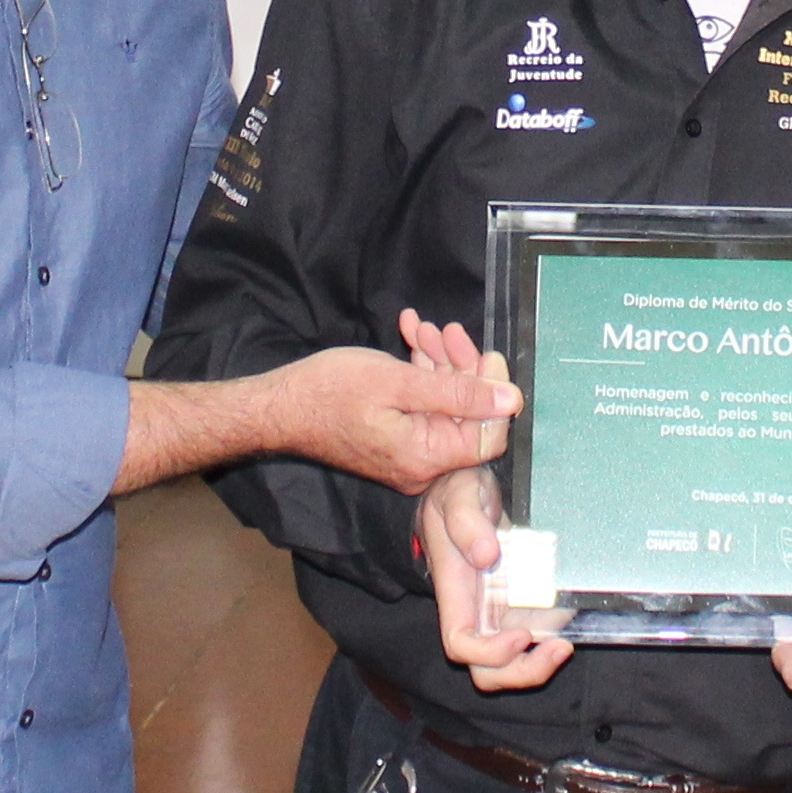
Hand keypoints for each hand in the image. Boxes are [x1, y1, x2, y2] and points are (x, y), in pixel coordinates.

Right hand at [264, 340, 516, 495]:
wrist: (279, 406)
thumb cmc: (330, 391)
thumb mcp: (399, 382)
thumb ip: (459, 393)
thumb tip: (513, 401)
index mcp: (427, 456)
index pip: (491, 435)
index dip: (494, 392)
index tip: (487, 355)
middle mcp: (422, 465)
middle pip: (466, 416)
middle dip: (460, 367)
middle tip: (446, 329)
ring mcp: (407, 454)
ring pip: (442, 405)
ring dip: (437, 363)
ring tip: (419, 327)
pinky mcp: (394, 440)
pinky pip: (420, 407)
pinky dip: (419, 374)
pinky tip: (409, 338)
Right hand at [420, 466, 573, 691]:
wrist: (467, 486)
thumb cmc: (457, 492)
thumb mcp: (458, 493)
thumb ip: (467, 521)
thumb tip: (486, 556)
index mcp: (455, 592)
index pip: (461, 644)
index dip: (489, 652)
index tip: (520, 635)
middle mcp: (476, 610)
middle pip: (488, 671)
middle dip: (522, 672)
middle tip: (557, 649)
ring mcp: (498, 610)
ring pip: (512, 663)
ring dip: (540, 664)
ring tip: (565, 644)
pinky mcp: (519, 603)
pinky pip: (535, 634)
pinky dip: (552, 636)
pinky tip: (568, 616)